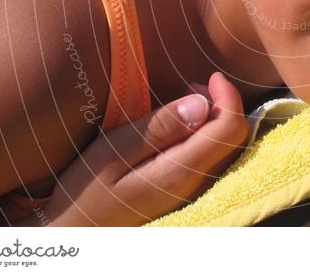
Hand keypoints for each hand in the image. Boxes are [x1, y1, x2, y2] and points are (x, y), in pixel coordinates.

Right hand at [37, 72, 249, 225]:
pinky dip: (209, 133)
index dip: (228, 96)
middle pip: (235, 137)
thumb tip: (201, 103)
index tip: (212, 76)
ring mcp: (193, 191)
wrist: (74, 232)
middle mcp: (196, 184)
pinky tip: (183, 124)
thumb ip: (159, 128)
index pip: (229, 129)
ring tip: (186, 100)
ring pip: (228, 148)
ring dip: (216, 117)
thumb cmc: (85, 190)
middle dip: (224, 104)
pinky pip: (214, 157)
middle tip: (192, 85)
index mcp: (180, 171)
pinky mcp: (186, 192)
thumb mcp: (113, 152)